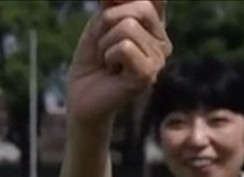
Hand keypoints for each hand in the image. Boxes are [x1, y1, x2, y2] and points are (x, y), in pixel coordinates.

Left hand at [67, 0, 170, 125]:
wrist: (81, 99)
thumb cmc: (91, 64)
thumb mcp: (99, 26)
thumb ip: (112, 6)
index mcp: (155, 28)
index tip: (111, 4)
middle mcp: (162, 42)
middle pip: (141, 7)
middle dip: (110, 22)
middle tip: (104, 46)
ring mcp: (158, 60)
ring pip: (128, 27)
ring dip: (105, 44)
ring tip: (107, 61)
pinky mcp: (148, 75)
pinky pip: (125, 46)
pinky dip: (108, 55)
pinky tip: (111, 71)